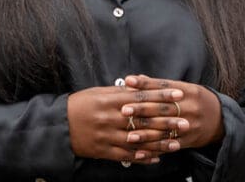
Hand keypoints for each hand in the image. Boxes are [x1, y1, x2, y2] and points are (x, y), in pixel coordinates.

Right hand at [68, 85, 187, 165]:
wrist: (58, 126)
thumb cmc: (80, 104)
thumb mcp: (99, 93)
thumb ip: (120, 92)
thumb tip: (139, 87)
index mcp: (110, 100)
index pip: (142, 97)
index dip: (161, 95)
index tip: (178, 94)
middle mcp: (111, 118)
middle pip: (144, 119)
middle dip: (167, 121)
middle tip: (186, 121)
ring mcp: (108, 136)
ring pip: (139, 141)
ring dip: (159, 142)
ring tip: (177, 142)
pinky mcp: (104, 151)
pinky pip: (127, 156)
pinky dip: (143, 157)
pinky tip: (157, 158)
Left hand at [122, 75, 224, 150]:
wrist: (221, 119)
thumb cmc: (196, 100)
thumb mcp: (183, 88)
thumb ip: (159, 85)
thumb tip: (136, 78)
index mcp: (187, 90)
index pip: (162, 86)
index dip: (145, 84)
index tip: (128, 81)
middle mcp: (189, 106)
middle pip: (162, 107)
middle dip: (142, 109)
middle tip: (123, 109)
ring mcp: (190, 124)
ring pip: (165, 129)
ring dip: (146, 133)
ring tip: (128, 135)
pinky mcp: (189, 140)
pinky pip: (169, 146)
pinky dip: (154, 149)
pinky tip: (141, 152)